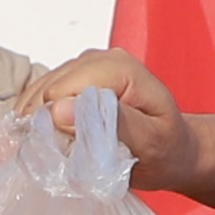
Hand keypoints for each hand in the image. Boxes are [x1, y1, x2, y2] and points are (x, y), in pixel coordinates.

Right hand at [19, 48, 214, 214]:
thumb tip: (60, 110)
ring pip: (38, 93)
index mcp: (119, 67)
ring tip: (59, 152)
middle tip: (63, 157)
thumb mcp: (149, 144)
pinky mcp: (74, 79)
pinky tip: (52, 141)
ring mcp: (84, 65)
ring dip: (38, 124)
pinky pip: (41, 96)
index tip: (69, 153)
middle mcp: (99, 57)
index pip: (63, 90)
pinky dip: (39, 120)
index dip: (55, 123)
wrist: (177, 150)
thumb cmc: (167, 152)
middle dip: (44, 124)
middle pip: (46, 89)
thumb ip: (110, 124)